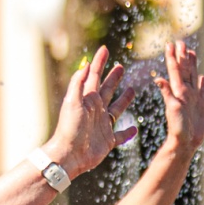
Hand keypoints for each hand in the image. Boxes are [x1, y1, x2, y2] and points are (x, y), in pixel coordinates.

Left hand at [43, 47, 132, 178]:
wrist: (69, 155)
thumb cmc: (69, 129)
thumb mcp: (72, 102)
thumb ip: (78, 83)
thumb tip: (85, 64)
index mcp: (88, 99)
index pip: (94, 75)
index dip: (99, 62)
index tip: (104, 49)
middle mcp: (96, 110)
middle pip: (107, 89)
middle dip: (113, 78)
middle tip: (121, 66)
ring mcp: (102, 125)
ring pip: (116, 109)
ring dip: (124, 100)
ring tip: (132, 90)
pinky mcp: (107, 141)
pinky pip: (120, 135)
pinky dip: (128, 132)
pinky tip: (135, 129)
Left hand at [154, 40, 203, 151]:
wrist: (186, 142)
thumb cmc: (177, 128)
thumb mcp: (172, 109)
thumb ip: (167, 94)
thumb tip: (158, 80)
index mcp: (178, 91)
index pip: (175, 70)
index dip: (173, 57)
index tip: (171, 44)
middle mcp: (186, 92)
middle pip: (184, 70)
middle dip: (182, 56)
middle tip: (180, 42)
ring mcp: (194, 98)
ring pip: (193, 77)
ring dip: (192, 65)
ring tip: (191, 52)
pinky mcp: (201, 106)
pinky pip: (202, 91)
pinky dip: (202, 84)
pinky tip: (202, 77)